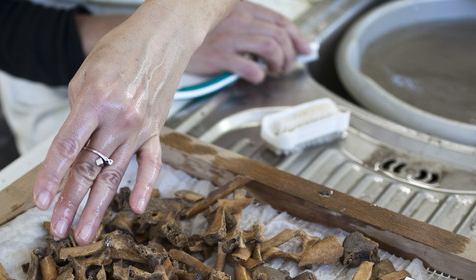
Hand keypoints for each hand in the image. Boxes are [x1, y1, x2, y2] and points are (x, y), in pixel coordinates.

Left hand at [33, 1, 230, 244]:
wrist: (162, 39)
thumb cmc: (117, 52)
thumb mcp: (83, 75)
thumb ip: (75, 116)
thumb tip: (71, 153)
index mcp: (94, 101)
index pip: (67, 148)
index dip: (51, 178)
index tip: (41, 203)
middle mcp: (118, 119)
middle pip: (90, 170)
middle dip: (71, 203)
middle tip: (59, 232)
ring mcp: (140, 129)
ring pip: (116, 176)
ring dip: (98, 208)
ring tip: (85, 234)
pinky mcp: (156, 132)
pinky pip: (152, 165)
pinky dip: (145, 187)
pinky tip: (134, 209)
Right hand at [186, 1, 311, 82]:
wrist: (170, 37)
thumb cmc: (200, 35)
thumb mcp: (227, 22)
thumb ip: (251, 28)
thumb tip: (278, 43)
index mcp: (242, 8)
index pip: (280, 20)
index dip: (298, 36)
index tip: (306, 49)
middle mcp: (238, 19)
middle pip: (279, 34)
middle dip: (290, 53)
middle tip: (286, 65)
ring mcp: (229, 37)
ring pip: (271, 47)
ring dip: (279, 62)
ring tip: (274, 70)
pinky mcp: (219, 55)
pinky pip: (249, 66)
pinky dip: (259, 74)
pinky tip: (257, 76)